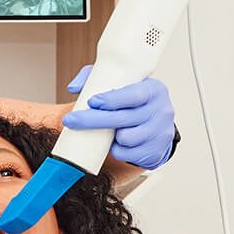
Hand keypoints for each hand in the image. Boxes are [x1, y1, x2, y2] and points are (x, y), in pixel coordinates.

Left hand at [61, 65, 176, 169]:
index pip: (133, 95)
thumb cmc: (135, 101)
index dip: (111, 99)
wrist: (158, 124)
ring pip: (125, 138)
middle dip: (94, 120)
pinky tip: (116, 142)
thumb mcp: (122, 83)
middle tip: (71, 120)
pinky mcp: (155, 152)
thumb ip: (97, 78)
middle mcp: (161, 111)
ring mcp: (160, 133)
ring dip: (110, 136)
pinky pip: (127, 154)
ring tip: (107, 130)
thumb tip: (73, 87)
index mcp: (154, 90)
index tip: (91, 102)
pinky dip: (117, 150)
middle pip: (124, 119)